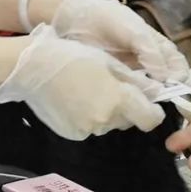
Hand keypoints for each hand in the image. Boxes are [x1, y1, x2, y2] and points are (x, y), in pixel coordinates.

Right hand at [0, 25, 164, 139]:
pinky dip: (90, 116)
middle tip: (112, 87)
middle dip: (127, 107)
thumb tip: (158, 92)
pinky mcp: (73, 134)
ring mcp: (87, 130)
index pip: (151, 119)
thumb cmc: (73, 56)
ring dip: (108, 111)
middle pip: (129, 120)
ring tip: (90, 90)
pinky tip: (77, 100)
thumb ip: (135, 82)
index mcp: (118, 100)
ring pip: (110, 123)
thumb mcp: (108, 62)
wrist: (33, 68)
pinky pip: (91, 127)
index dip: (153, 111)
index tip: (150, 102)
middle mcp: (105, 120)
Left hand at [52, 0, 188, 91]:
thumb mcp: (136, 31)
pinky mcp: (115, 80)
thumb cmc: (112, 19)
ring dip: (153, 95)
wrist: (77, 18)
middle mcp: (146, 61)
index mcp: (155, 45)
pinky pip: (129, 90)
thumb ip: (151, 52)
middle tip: (171, 98)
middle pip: (164, 78)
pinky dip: (135, 96)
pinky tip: (135, 100)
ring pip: (147, 87)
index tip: (182, 83)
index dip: (182, 72)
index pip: (176, 61)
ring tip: (154, 102)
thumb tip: (166, 78)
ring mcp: (131, 71)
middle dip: (171, 89)